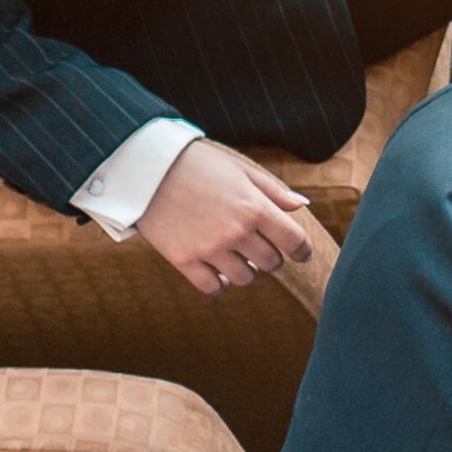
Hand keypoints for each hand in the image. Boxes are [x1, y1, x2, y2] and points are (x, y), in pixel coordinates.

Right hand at [138, 139, 321, 295]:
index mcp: (255, 207)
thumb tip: (302, 206)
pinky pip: (214, 287)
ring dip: (246, 269)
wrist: (148, 168)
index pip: (295, 241)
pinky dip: (220, 283)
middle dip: (270, 256)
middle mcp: (236, 231)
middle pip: (272, 263)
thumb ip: (273, 191)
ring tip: (235, 255)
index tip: (301, 253)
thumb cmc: (199, 164)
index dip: (303, 250)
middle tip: (258, 245)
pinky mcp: (184, 259)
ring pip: (246, 278)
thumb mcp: (240, 169)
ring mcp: (209, 248)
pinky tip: (216, 270)